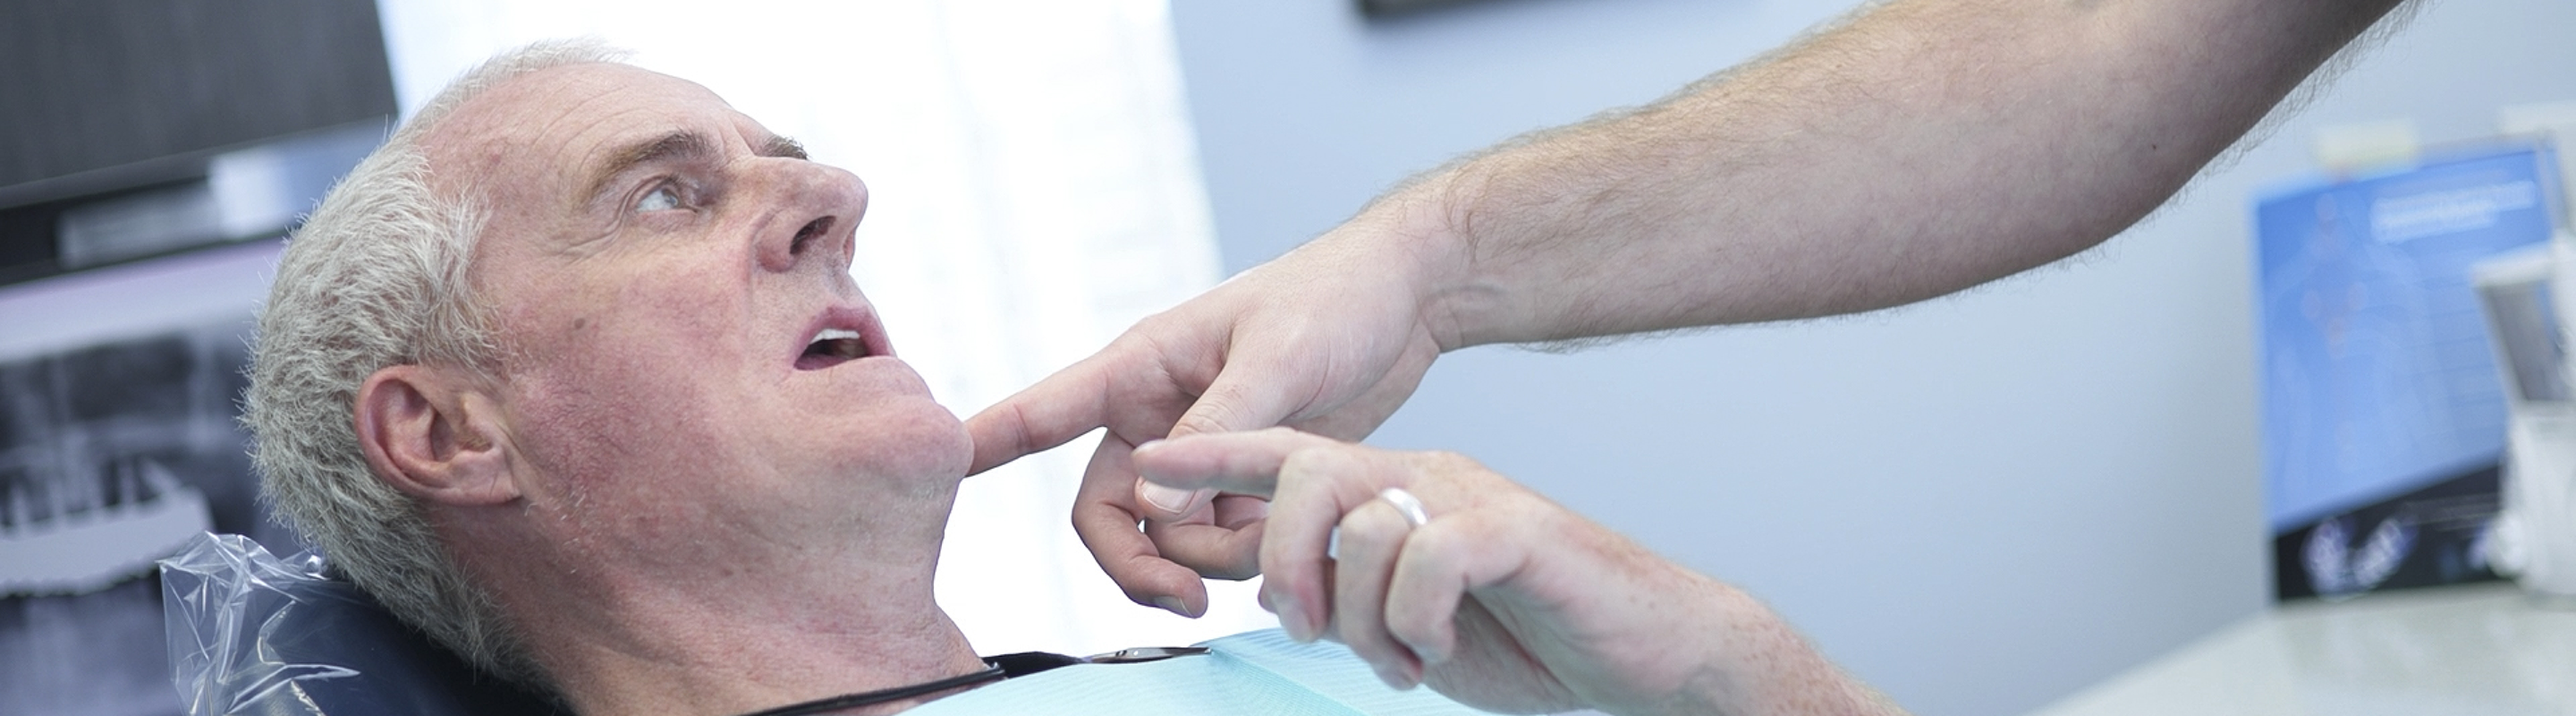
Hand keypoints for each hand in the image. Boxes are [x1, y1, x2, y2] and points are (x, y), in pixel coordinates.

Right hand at [963, 223, 1451, 614]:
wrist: (1408, 301)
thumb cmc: (1336, 299)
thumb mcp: (1279, 358)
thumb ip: (1219, 430)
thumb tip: (1157, 508)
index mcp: (1143, 368)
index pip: (1044, 411)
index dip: (988, 443)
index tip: (941, 465)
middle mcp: (1156, 416)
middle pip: (1106, 516)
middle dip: (1141, 564)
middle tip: (1193, 597)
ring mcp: (1197, 453)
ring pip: (1168, 540)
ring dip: (1215, 556)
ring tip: (1284, 534)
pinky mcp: (1242, 479)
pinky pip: (1220, 541)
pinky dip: (1251, 551)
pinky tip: (1299, 529)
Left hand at [1132, 428, 1900, 715]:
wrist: (1643, 649)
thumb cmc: (1529, 635)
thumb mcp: (1409, 621)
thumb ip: (1351, 600)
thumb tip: (1289, 602)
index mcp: (1392, 492)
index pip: (1286, 456)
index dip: (1215, 461)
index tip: (1146, 472)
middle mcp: (1424, 479)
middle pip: (1309, 474)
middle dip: (1283, 557)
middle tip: (1305, 626)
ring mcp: (1471, 497)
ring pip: (1363, 524)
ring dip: (1364, 616)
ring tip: (1400, 658)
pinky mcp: (1518, 530)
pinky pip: (1431, 557)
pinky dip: (1419, 618)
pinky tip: (1440, 646)